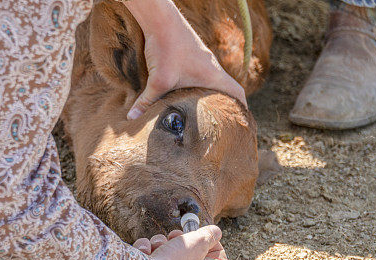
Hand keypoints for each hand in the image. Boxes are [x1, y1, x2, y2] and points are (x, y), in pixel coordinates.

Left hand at [124, 0, 245, 119]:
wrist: (161, 20)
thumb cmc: (166, 48)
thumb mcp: (158, 80)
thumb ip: (147, 102)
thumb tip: (132, 118)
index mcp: (214, 75)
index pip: (238, 93)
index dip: (242, 109)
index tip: (242, 124)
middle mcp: (213, 67)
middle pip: (228, 90)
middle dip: (227, 107)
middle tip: (224, 125)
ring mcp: (205, 60)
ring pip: (215, 82)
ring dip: (214, 96)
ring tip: (208, 114)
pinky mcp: (194, 56)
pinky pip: (204, 75)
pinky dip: (203, 86)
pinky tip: (190, 95)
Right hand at [125, 225, 229, 259]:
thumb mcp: (198, 242)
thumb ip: (209, 235)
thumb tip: (215, 233)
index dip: (217, 248)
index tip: (207, 238)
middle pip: (193, 257)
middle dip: (183, 241)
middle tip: (176, 235)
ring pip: (170, 256)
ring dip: (162, 244)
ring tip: (158, 244)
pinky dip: (148, 253)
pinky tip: (145, 252)